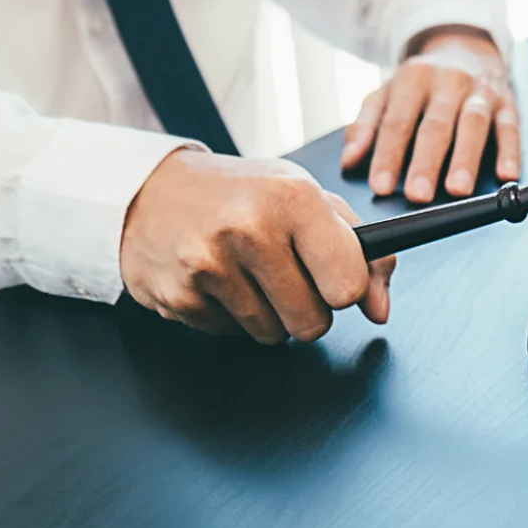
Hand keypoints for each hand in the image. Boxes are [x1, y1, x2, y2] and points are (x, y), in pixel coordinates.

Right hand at [120, 149, 396, 343]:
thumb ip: (361, 252)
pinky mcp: (181, 295)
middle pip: (314, 323)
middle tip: (284, 274)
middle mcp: (251, 228)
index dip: (346, 290)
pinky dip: (230, 315)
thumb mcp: (308, 200)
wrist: (149, 192)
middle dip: (307, 308)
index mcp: (293, 198)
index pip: (348, 285)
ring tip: (246, 272)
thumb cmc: (241, 195)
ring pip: (274, 334)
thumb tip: (379, 310)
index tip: (332, 277)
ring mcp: (210, 264)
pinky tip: (216, 280)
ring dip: (268, 314)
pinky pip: (232, 335)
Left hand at [341, 26, 519, 203]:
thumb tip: (349, 160)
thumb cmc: (422, 83)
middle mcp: (448, 82)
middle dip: (426, 162)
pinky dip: (510, 152)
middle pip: (436, 125)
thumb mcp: (388, 94)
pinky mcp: (507, 103)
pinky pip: (510, 127)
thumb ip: (367, 126)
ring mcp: (480, 92)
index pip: (397, 121)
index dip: (388, 155)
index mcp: (412, 79)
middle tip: (418, 195)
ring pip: (473, 125)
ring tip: (458, 190)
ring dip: (466, 159)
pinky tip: (506, 175)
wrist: (465, 48)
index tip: (381, 186)